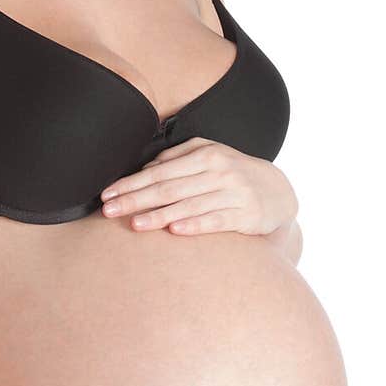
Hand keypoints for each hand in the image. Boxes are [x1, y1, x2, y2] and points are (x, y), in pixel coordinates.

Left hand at [100, 137, 298, 237]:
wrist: (278, 191)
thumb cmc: (233, 173)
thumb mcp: (210, 155)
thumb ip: (178, 158)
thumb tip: (145, 167)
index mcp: (205, 154)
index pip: (159, 171)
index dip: (131, 183)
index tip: (107, 195)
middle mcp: (219, 171)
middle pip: (169, 187)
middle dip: (136, 199)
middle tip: (109, 211)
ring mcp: (233, 193)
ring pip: (189, 205)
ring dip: (159, 215)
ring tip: (134, 224)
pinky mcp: (246, 215)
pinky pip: (216, 220)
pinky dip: (194, 225)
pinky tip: (174, 231)